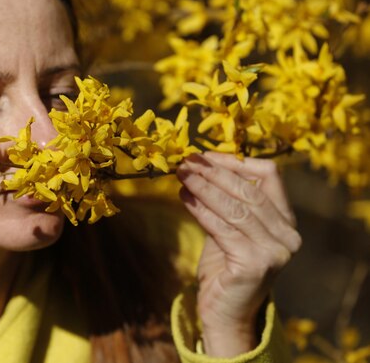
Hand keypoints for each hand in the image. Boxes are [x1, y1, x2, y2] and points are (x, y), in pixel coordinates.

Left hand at [176, 152, 300, 357]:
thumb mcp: (229, 226)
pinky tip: (183, 198)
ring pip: (235, 208)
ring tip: (181, 175)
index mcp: (286, 220)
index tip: (205, 155)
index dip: (236, 162)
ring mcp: (276, 251)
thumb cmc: (224, 266)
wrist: (225, 312)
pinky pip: (223, 229)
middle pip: (249, 190)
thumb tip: (198, 164)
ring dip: (204, 188)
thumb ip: (224, 200)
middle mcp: (288, 235)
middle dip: (214, 173)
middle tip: (185, 162)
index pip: (269, 176)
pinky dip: (201, 210)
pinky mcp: (256, 265)